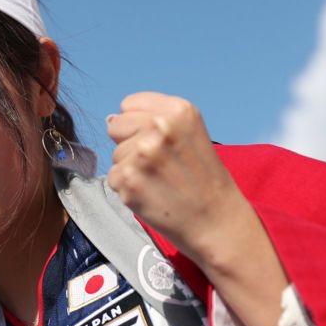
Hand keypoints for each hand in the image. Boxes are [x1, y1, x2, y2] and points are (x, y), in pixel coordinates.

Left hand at [105, 92, 247, 264]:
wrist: (216, 221)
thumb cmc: (203, 179)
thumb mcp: (190, 134)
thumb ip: (152, 120)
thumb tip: (109, 118)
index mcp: (177, 110)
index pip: (128, 104)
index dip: (139, 125)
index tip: (160, 142)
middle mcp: (159, 126)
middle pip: (115, 126)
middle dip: (130, 144)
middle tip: (159, 164)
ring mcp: (141, 153)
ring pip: (115, 155)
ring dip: (130, 169)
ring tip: (159, 181)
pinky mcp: (127, 178)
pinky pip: (113, 177)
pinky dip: (127, 189)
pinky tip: (151, 194)